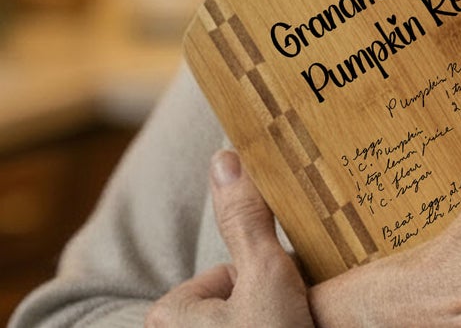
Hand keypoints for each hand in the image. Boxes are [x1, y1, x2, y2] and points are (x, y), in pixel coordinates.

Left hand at [145, 150, 313, 327]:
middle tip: (287, 325)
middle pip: (235, 303)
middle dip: (266, 309)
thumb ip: (246, 218)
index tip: (279, 303)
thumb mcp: (267, 274)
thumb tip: (224, 156)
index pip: (228, 272)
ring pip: (245, 326)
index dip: (264, 280)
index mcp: (167, 317)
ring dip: (272, 326)